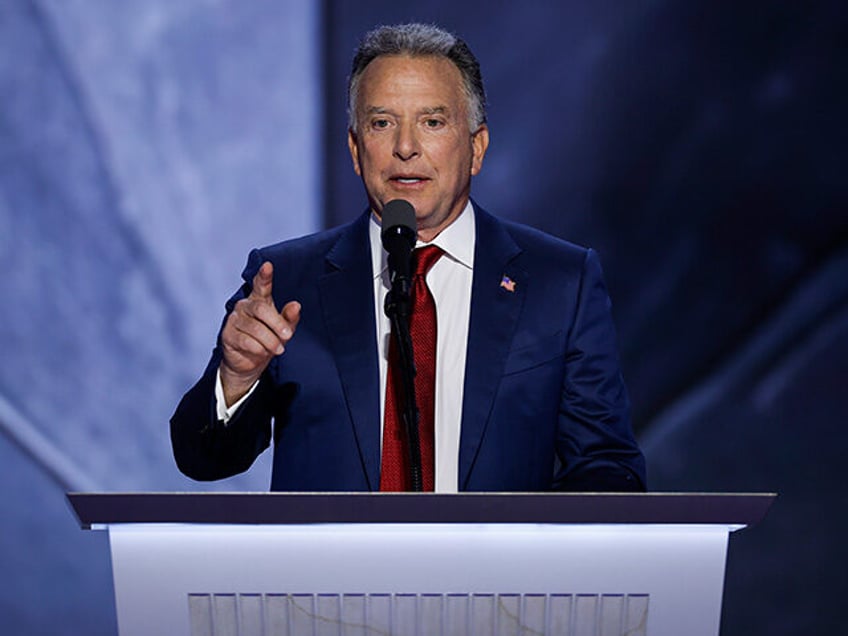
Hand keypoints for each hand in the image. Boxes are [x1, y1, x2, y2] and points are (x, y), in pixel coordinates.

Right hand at [219, 261, 299, 405]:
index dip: (264, 276)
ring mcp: (234, 319)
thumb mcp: (283, 329)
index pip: (261, 285)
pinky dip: (258, 348)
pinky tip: (262, 352)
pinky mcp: (227, 335)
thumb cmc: (268, 340)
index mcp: (259, 300)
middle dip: (277, 324)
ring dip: (270, 341)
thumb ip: (290, 318)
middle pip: (261, 309)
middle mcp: (244, 306)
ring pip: (255, 328)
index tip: (268, 266)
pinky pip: (246, 341)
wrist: (250, 363)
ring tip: (278, 349)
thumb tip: (296, 305)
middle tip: (288, 336)